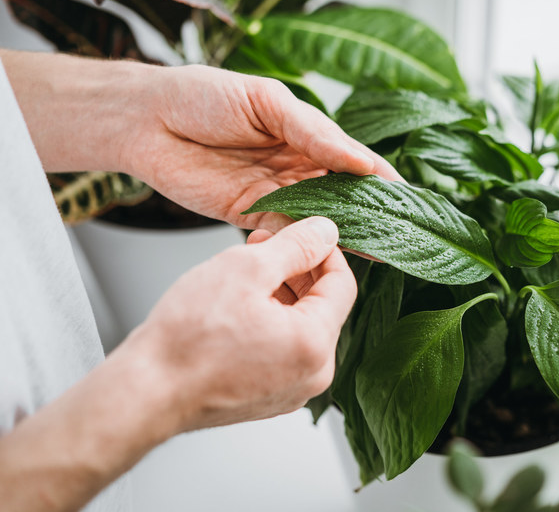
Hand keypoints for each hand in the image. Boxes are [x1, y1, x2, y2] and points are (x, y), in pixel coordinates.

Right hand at [0, 217, 354, 510]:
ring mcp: (292, 390)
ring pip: (300, 326)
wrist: (145, 394)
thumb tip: (326, 231)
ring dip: (280, 292)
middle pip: (322, 306)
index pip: (343, 284)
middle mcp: (313, 375)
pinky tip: (238, 303)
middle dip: (297, 269)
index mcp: (315, 345)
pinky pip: (282, 349)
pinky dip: (269, 321)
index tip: (302, 231)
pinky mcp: (269, 397)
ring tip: (245, 268)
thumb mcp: (246, 269)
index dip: (323, 249)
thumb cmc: (186, 338)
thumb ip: (295, 245)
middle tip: (266, 242)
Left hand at [1, 50, 401, 232]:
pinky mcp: (250, 217)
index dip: (382, 180)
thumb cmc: (204, 95)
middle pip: (343, 196)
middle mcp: (298, 167)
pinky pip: (284, 234)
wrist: (148, 121)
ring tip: (375, 252)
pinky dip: (301, 245)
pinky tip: (322, 255)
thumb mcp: (267, 101)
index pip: (356, 161)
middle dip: (369, 215)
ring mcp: (276, 193)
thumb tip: (363, 161)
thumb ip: (313, 133)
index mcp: (308, 135)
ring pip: (319, 219)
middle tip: (399, 236)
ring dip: (343, 235)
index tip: (408, 202)